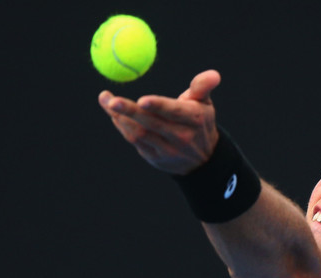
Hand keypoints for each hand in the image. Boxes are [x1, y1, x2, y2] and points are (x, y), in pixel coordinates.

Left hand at [98, 70, 221, 174]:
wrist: (203, 160)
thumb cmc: (200, 123)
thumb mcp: (205, 104)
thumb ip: (203, 87)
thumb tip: (214, 74)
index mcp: (193, 119)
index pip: (174, 112)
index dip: (158, 106)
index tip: (143, 99)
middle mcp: (181, 136)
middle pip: (151, 124)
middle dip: (130, 111)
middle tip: (111, 100)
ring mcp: (167, 149)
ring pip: (139, 134)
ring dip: (120, 118)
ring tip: (106, 100)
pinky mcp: (155, 157)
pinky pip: (135, 141)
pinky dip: (122, 126)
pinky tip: (114, 114)